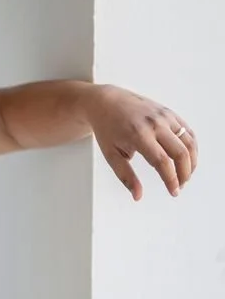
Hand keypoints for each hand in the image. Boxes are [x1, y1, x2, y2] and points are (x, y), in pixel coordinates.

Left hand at [86, 85, 197, 200]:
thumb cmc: (108, 129)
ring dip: (192, 162)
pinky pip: (188, 132)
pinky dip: (191, 147)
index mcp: (138, 134)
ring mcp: (164, 116)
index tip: (173, 192)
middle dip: (184, 174)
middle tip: (180, 186)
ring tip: (184, 175)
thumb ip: (125, 176)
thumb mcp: (111, 154)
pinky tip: (187, 159)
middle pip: (180, 153)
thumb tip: (137, 196)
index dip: (171, 179)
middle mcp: (155, 123)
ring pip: (189, 142)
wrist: (107, 102)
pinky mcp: (169, 113)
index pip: (162, 161)